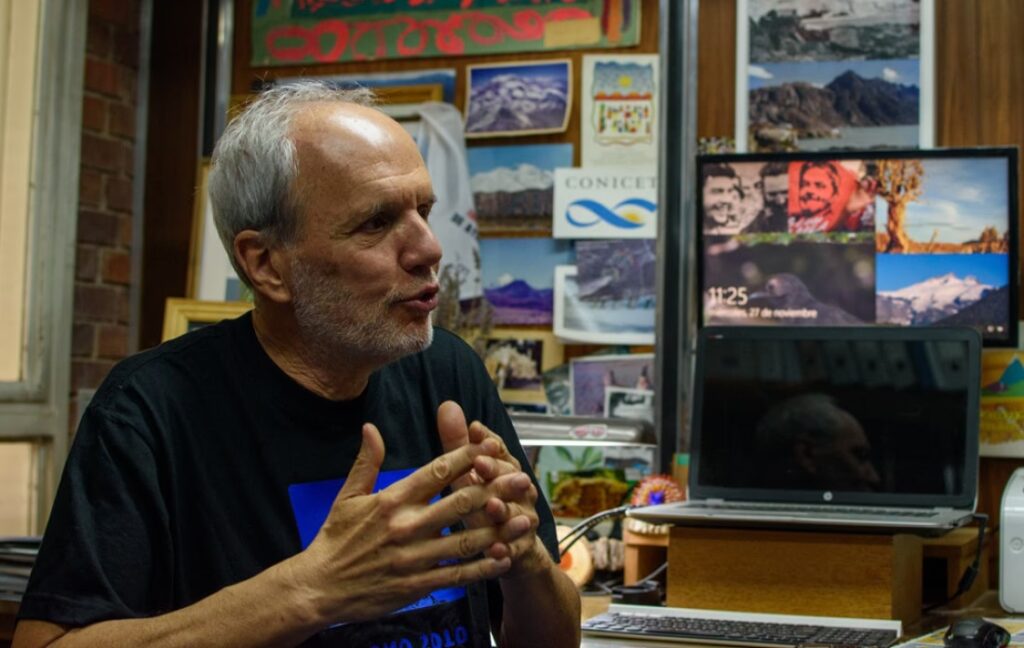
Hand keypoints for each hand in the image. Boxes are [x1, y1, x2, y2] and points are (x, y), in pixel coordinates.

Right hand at [285, 423, 533, 624]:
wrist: (318, 588)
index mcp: (392, 501)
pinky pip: (457, 574)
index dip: (467, 457)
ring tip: (524, 518)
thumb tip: (371, 427)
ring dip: (498, 529)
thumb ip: (366, 461)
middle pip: (460, 502)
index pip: (436, 472)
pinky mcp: (416, 585)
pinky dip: (483, 567)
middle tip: (522, 479)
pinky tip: (504, 558)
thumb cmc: (334, 540)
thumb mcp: (347, 496)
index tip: (490, 445)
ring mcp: (413, 557)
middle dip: (495, 489)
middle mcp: (406, 526)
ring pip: (465, 540)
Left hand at [436, 402, 551, 577]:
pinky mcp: (523, 549)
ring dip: (505, 509)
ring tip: (491, 505)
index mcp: (506, 470)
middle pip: (511, 477)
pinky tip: (495, 550)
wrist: (512, 550)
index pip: (500, 450)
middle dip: (496, 470)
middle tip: (480, 463)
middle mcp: (520, 492)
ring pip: (517, 513)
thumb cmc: (481, 506)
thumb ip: (459, 444)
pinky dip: (506, 550)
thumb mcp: (467, 475)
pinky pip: (516, 550)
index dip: (489, 440)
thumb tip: (447, 405)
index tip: (474, 429)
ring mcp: (524, 520)